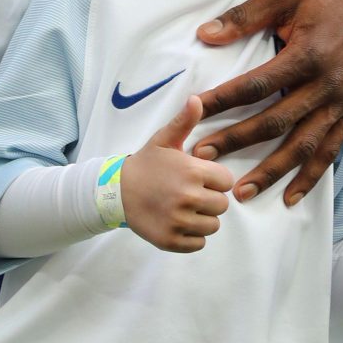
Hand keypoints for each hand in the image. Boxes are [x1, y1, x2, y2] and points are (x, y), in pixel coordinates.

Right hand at [121, 96, 232, 252]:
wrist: (116, 191)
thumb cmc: (146, 164)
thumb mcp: (164, 140)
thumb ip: (184, 121)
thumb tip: (196, 99)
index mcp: (192, 172)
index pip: (227, 182)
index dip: (215, 180)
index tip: (199, 178)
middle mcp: (188, 197)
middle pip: (222, 205)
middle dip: (210, 199)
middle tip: (191, 194)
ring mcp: (179, 221)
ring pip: (213, 226)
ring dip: (203, 219)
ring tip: (185, 208)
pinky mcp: (171, 240)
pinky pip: (199, 243)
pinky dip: (192, 236)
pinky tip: (179, 223)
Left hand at [193, 0, 342, 205]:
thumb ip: (243, 17)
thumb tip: (204, 35)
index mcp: (308, 54)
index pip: (256, 85)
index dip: (223, 100)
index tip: (195, 111)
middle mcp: (327, 85)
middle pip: (275, 122)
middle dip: (237, 142)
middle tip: (203, 157)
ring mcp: (342, 102)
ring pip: (303, 146)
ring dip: (272, 172)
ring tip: (242, 192)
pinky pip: (330, 150)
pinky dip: (310, 176)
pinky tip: (290, 196)